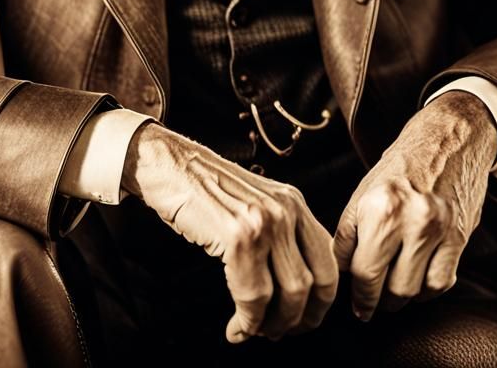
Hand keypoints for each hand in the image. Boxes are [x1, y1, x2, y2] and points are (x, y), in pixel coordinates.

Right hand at [122, 122, 337, 342]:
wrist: (168, 164)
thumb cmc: (204, 190)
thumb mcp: (254, 205)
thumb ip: (278, 239)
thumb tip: (291, 297)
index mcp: (294, 202)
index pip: (328, 263)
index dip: (320, 303)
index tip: (303, 321)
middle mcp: (286, 209)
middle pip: (314, 284)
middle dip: (298, 320)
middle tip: (277, 332)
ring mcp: (264, 221)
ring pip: (289, 294)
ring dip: (271, 325)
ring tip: (253, 330)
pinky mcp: (238, 235)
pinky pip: (254, 294)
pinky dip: (247, 320)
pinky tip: (237, 326)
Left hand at [332, 91, 496, 319]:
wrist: (449, 138)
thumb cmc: (402, 164)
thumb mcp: (364, 189)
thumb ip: (350, 230)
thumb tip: (341, 271)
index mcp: (376, 205)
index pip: (360, 270)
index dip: (356, 293)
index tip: (357, 304)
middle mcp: (406, 218)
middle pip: (386, 287)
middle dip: (375, 301)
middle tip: (370, 304)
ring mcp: (435, 229)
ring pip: (413, 291)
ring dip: (401, 299)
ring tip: (393, 293)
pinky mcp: (459, 236)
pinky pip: (441, 283)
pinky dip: (428, 289)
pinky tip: (419, 278)